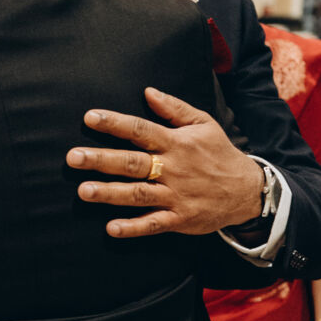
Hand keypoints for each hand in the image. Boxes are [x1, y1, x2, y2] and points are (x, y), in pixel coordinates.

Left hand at [67, 87, 263, 238]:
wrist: (248, 190)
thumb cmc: (220, 154)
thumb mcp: (204, 124)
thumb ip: (174, 108)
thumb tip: (148, 92)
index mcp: (176, 143)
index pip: (140, 130)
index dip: (114, 123)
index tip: (89, 118)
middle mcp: (172, 169)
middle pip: (132, 162)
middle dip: (101, 160)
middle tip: (73, 158)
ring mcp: (175, 195)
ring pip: (137, 193)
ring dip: (109, 193)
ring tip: (83, 191)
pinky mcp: (179, 218)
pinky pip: (153, 224)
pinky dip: (133, 227)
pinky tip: (112, 228)